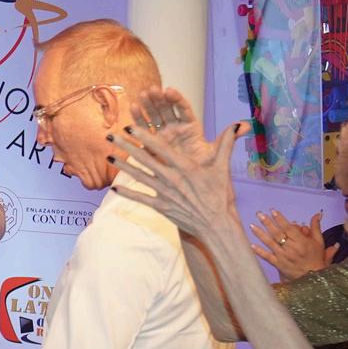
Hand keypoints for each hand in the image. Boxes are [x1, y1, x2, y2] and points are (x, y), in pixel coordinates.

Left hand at [115, 89, 241, 241]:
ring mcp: (164, 193)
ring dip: (122, 166)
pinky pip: (141, 198)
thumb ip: (226, 144)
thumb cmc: (219, 195)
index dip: (144, 136)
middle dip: (126, 146)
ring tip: (108, 156)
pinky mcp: (161, 207)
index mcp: (184, 166)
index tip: (130, 126)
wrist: (216, 224)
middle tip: (110, 135)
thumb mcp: (223, 167)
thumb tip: (239, 124)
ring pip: (139, 176)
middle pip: (144, 159)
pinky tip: (114, 189)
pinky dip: (127, 194)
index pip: (160, 147)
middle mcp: (171, 178)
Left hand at [249, 209, 328, 278]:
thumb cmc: (316, 258)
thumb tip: (317, 214)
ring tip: (252, 225)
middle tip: (259, 214)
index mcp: (301, 242)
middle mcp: (291, 248)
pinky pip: (267, 257)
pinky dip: (259, 252)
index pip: (289, 228)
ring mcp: (283, 257)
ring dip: (260, 234)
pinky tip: (252, 245)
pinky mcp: (278, 264)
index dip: (280, 219)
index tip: (273, 211)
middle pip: (277, 234)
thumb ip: (316, 227)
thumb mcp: (319, 242)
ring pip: (270, 243)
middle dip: (268, 223)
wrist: (313, 278)